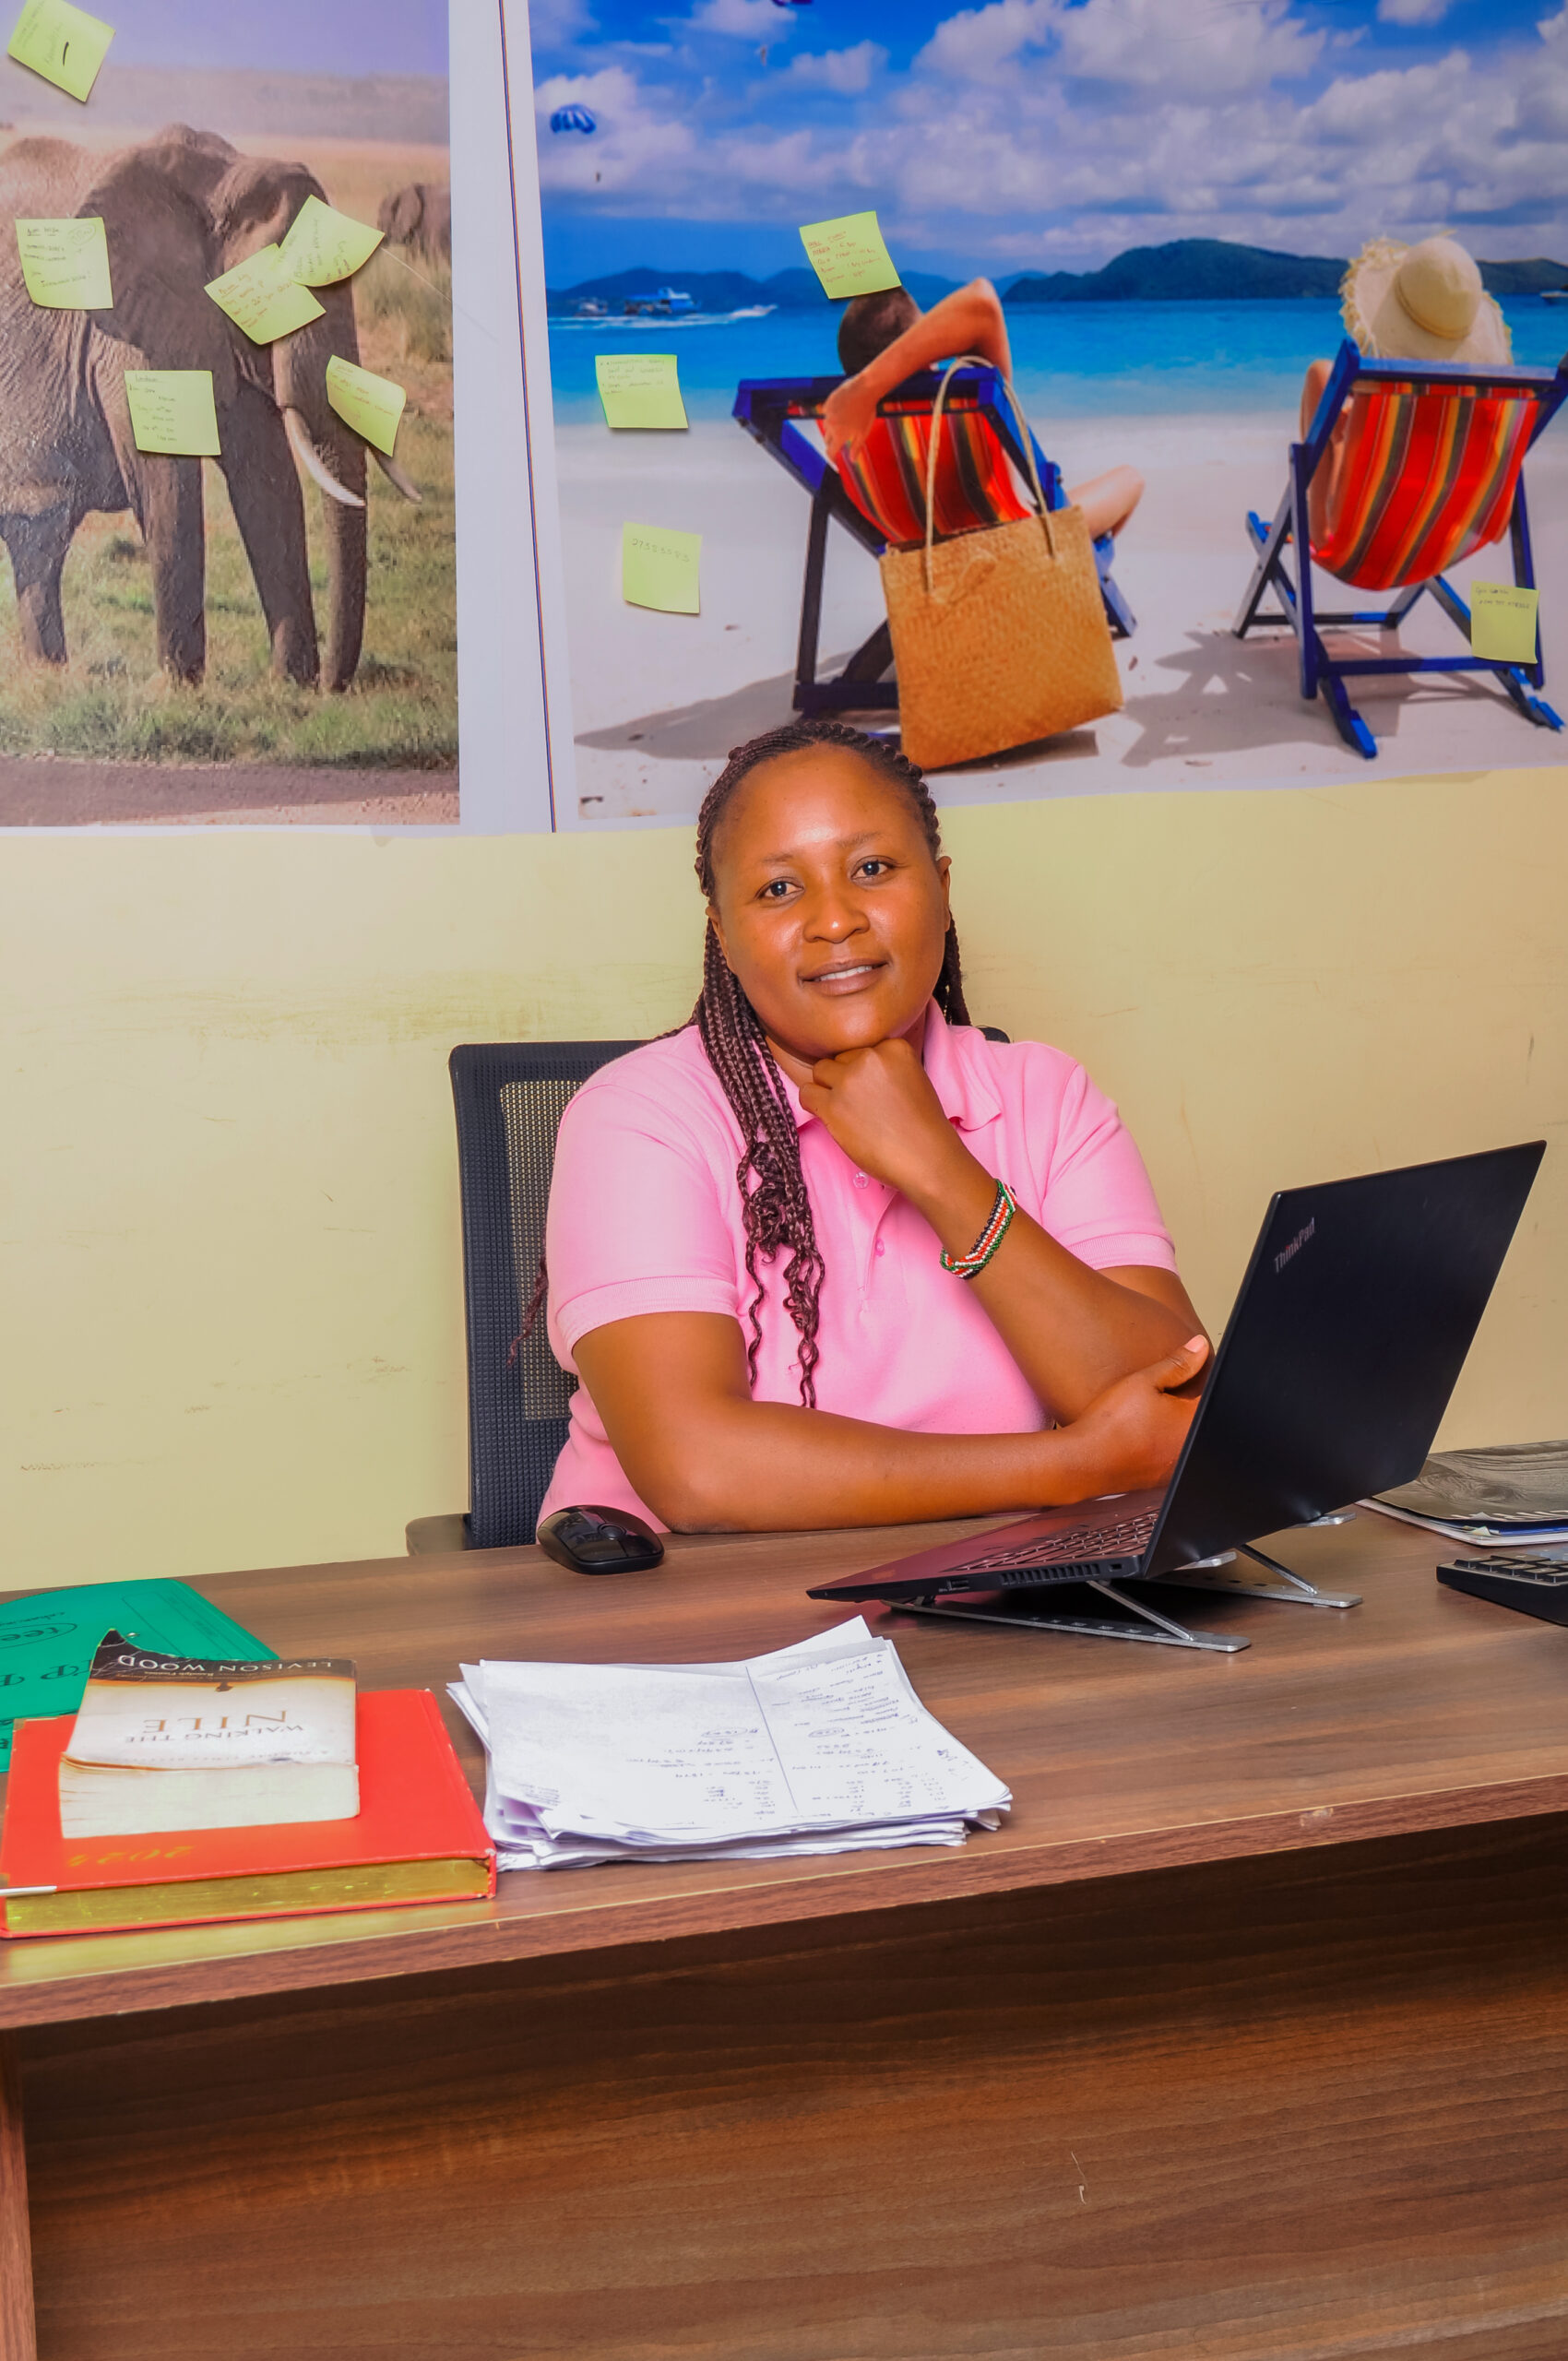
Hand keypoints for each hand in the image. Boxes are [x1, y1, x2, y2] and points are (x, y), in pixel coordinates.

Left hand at [798, 1036, 966, 1204]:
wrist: (925, 1158)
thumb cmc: (922, 1126)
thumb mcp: (913, 1079)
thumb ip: (886, 1067)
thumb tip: (853, 1069)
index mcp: (894, 1047)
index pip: (860, 1049)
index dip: (861, 1070)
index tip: (871, 1090)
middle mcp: (870, 1057)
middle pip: (839, 1059)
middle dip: (844, 1079)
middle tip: (858, 1104)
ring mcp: (849, 1081)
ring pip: (819, 1071)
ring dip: (827, 1089)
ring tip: (844, 1111)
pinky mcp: (833, 1105)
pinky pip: (806, 1093)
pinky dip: (813, 1104)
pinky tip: (830, 1116)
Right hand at [821, 376, 878, 464]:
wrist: (864, 389)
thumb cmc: (866, 412)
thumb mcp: (863, 432)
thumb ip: (856, 447)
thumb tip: (852, 460)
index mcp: (839, 435)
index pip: (830, 451)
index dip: (831, 458)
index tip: (833, 459)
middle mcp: (830, 426)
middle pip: (827, 439)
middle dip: (833, 442)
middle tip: (841, 439)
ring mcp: (828, 414)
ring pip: (826, 426)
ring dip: (832, 428)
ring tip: (843, 423)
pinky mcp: (827, 403)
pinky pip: (826, 413)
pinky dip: (831, 415)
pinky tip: (841, 411)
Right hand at [1052, 1336, 1210, 1499]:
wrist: (1083, 1462)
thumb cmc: (1110, 1425)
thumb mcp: (1143, 1382)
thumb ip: (1177, 1363)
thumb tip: (1200, 1346)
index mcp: (1194, 1422)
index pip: (1210, 1394)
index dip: (1197, 1380)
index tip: (1178, 1378)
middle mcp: (1191, 1447)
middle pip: (1197, 1417)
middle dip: (1184, 1404)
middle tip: (1157, 1398)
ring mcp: (1177, 1466)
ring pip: (1184, 1437)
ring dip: (1171, 1426)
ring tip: (1145, 1418)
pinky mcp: (1162, 1478)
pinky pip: (1170, 1455)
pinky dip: (1159, 1444)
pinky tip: (1139, 1437)